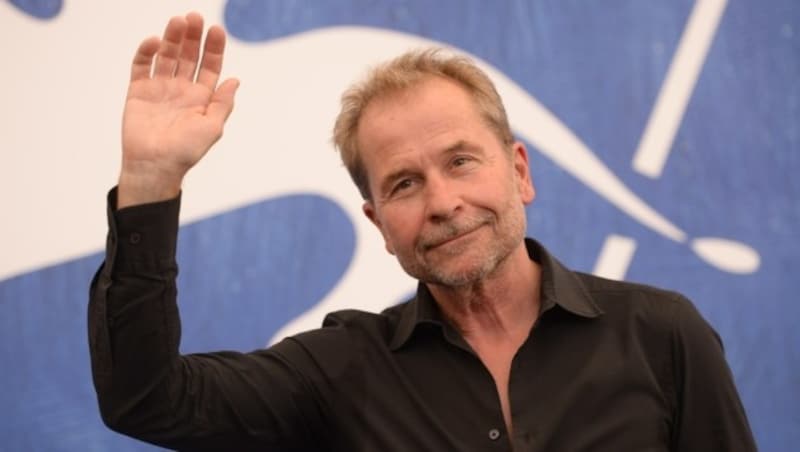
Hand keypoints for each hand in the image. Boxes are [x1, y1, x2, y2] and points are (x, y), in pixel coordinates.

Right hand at [118, 13, 238, 207]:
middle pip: (188, 56)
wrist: (155, 165)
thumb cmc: (186, 151)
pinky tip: (154, 41)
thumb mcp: (212, 128)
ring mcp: (160, 88)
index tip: (216, 30)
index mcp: (201, 97)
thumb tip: (235, 79)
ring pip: (166, 56)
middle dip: (192, 37)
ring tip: (177, 21)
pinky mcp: (138, 91)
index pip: (209, 66)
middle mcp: (181, 89)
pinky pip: (142, 66)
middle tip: (194, 17)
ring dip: (171, 38)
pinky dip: (146, 52)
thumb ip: (223, 103)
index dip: (213, 48)